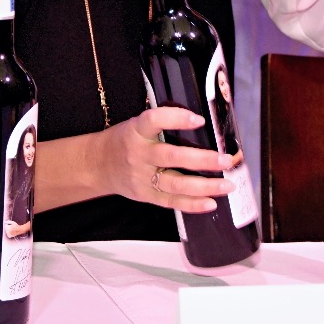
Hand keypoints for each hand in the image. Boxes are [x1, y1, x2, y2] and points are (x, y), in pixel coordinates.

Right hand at [95, 106, 232, 213]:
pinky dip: (192, 204)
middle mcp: (139, 154)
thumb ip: (163, 124)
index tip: (199, 120)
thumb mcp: (137, 125)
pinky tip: (211, 203)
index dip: (176, 118)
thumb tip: (204, 123)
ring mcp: (142, 177)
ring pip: (175, 184)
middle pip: (171, 157)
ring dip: (204, 186)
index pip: (154, 120)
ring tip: (227, 185)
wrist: (97, 165)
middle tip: (226, 160)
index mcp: (136, 130)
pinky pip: (171, 202)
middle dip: (202, 159)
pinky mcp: (146, 196)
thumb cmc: (126, 141)